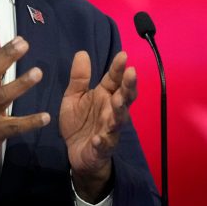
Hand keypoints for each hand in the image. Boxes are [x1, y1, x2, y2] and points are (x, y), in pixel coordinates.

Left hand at [60, 51, 137, 202]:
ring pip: (119, 120)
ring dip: (119, 111)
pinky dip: (102, 142)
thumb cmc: (79, 121)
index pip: (115, 79)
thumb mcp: (74, 97)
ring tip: (118, 101)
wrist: (77, 152)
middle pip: (124, 97)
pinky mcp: (102, 148)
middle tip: (131, 73)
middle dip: (129, 86)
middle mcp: (111, 111)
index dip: (119, 68)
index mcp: (105, 96)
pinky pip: (104, 144)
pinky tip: (98, 138)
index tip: (123, 55)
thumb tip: (82, 52)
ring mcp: (109, 130)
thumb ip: (79, 78)